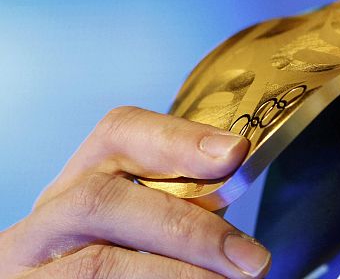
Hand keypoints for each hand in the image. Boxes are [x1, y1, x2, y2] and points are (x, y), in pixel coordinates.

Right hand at [0, 106, 269, 277]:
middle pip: (102, 200)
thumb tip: (242, 185)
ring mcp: (28, 270)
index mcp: (75, 186)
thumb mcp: (147, 232)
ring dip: (180, 274)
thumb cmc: (129, 269)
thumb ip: (183, 207)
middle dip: (187, 226)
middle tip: (253, 260)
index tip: (236, 152)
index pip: (117, 133)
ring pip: (99, 263)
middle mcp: (42, 223)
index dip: (178, 137)